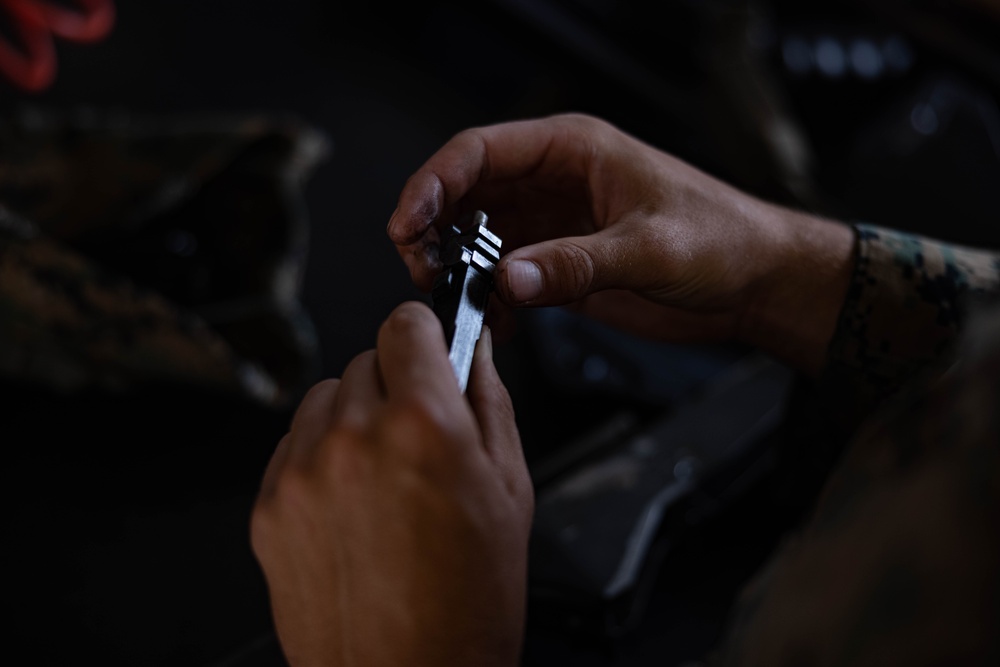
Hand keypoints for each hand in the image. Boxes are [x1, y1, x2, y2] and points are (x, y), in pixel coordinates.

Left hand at [250, 302, 532, 666]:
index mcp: (423, 426)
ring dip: (353, 416)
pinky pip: (293, 445)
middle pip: (366, 358)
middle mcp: (354, 439)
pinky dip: (321, 456)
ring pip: (324, 397)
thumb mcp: (512, 490)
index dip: (424, 333)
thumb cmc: (468, 604)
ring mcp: (303, 473)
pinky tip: (354, 502)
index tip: (429, 347)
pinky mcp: (270, 507)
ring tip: (384, 474)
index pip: (405, 325)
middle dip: (396, 383)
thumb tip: (475, 354)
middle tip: (420, 434)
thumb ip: (490, 403)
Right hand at [387, 113, 854, 374]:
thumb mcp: (650, 247)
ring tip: (452, 299)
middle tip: (421, 269)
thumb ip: (576, 263)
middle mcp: (553, 184)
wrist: (755, 283)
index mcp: (572, 151)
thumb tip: (511, 277)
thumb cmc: (723, 240)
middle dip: (434, 229)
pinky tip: (496, 322)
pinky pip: (505, 277)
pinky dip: (489, 299)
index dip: (433, 183)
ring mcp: (553, 226)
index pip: (480, 152)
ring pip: (478, 238)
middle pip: (466, 194)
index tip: (408, 222)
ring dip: (457, 268)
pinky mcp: (560, 266)